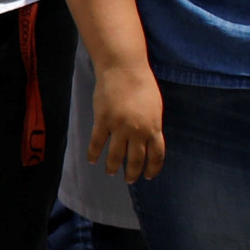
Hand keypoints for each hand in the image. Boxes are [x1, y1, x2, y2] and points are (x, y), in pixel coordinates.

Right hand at [88, 59, 166, 183]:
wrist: (123, 69)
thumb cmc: (142, 84)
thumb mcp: (155, 108)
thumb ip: (152, 125)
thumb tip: (148, 140)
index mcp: (154, 127)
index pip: (156, 155)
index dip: (152, 168)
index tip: (148, 176)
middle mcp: (138, 131)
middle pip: (136, 159)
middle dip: (132, 172)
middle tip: (128, 179)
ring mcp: (119, 127)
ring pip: (116, 155)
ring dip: (113, 167)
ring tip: (111, 172)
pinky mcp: (102, 121)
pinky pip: (97, 142)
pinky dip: (94, 153)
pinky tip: (92, 159)